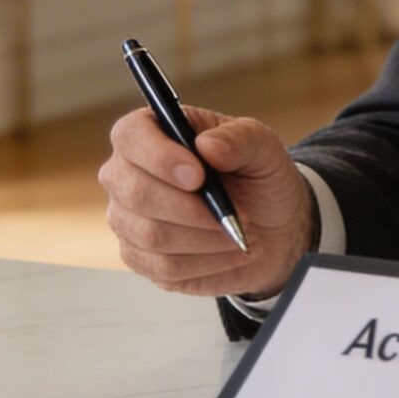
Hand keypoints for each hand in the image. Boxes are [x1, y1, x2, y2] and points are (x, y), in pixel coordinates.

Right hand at [101, 106, 317, 298]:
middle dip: (191, 209)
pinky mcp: (139, 257)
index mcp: (152, 131)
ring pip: (151, 235)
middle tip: (236, 213)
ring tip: (240, 232)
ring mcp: (127, 218)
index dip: (159, 156)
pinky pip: (163, 266)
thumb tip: (208, 145)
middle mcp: (127, 173)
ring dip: (206, 238)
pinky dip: (206, 262)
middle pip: (135, 193)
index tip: (199, 175)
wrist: (270, 227)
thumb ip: (239, 139)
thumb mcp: (263, 148)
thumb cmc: (257, 177)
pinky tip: (229, 251)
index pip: (130, 136)